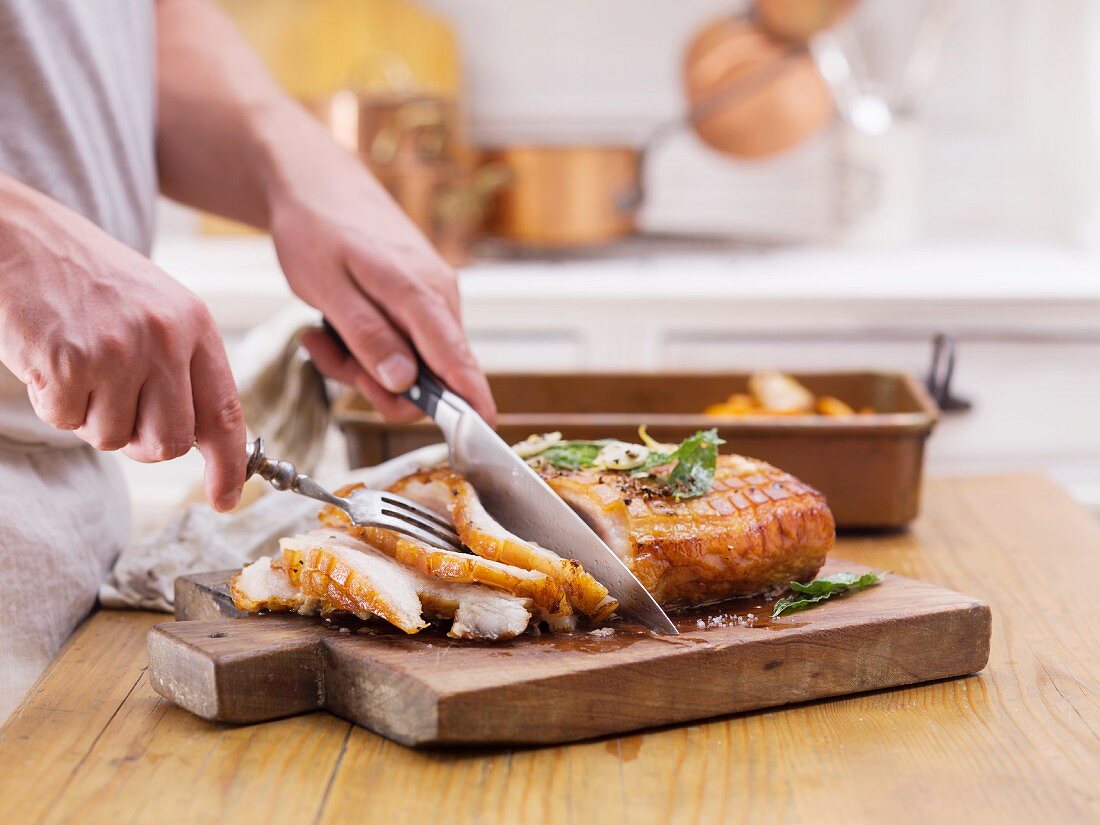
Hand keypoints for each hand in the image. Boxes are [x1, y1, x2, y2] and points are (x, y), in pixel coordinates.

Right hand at [0, 181, 246, 509]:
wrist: (16, 235)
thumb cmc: (87, 278)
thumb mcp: (156, 309)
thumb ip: (182, 366)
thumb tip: (199, 438)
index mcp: (195, 325)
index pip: (225, 412)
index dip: (228, 465)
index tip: (225, 500)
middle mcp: (165, 339)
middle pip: (169, 442)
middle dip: (142, 443)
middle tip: (115, 408)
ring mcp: (117, 351)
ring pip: (113, 438)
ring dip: (90, 417)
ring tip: (79, 366)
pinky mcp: (68, 362)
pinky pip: (65, 421)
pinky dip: (52, 403)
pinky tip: (49, 359)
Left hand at [265, 133, 495, 424]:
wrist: (315, 181)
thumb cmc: (315, 227)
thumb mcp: (327, 287)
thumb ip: (368, 336)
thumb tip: (403, 383)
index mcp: (419, 292)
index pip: (456, 358)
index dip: (471, 399)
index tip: (483, 429)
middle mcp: (438, 296)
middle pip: (429, 373)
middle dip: (376, 384)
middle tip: (330, 359)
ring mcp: (432, 296)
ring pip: (410, 362)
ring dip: (362, 364)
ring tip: (321, 335)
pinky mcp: (419, 298)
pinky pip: (402, 342)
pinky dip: (366, 345)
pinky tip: (334, 325)